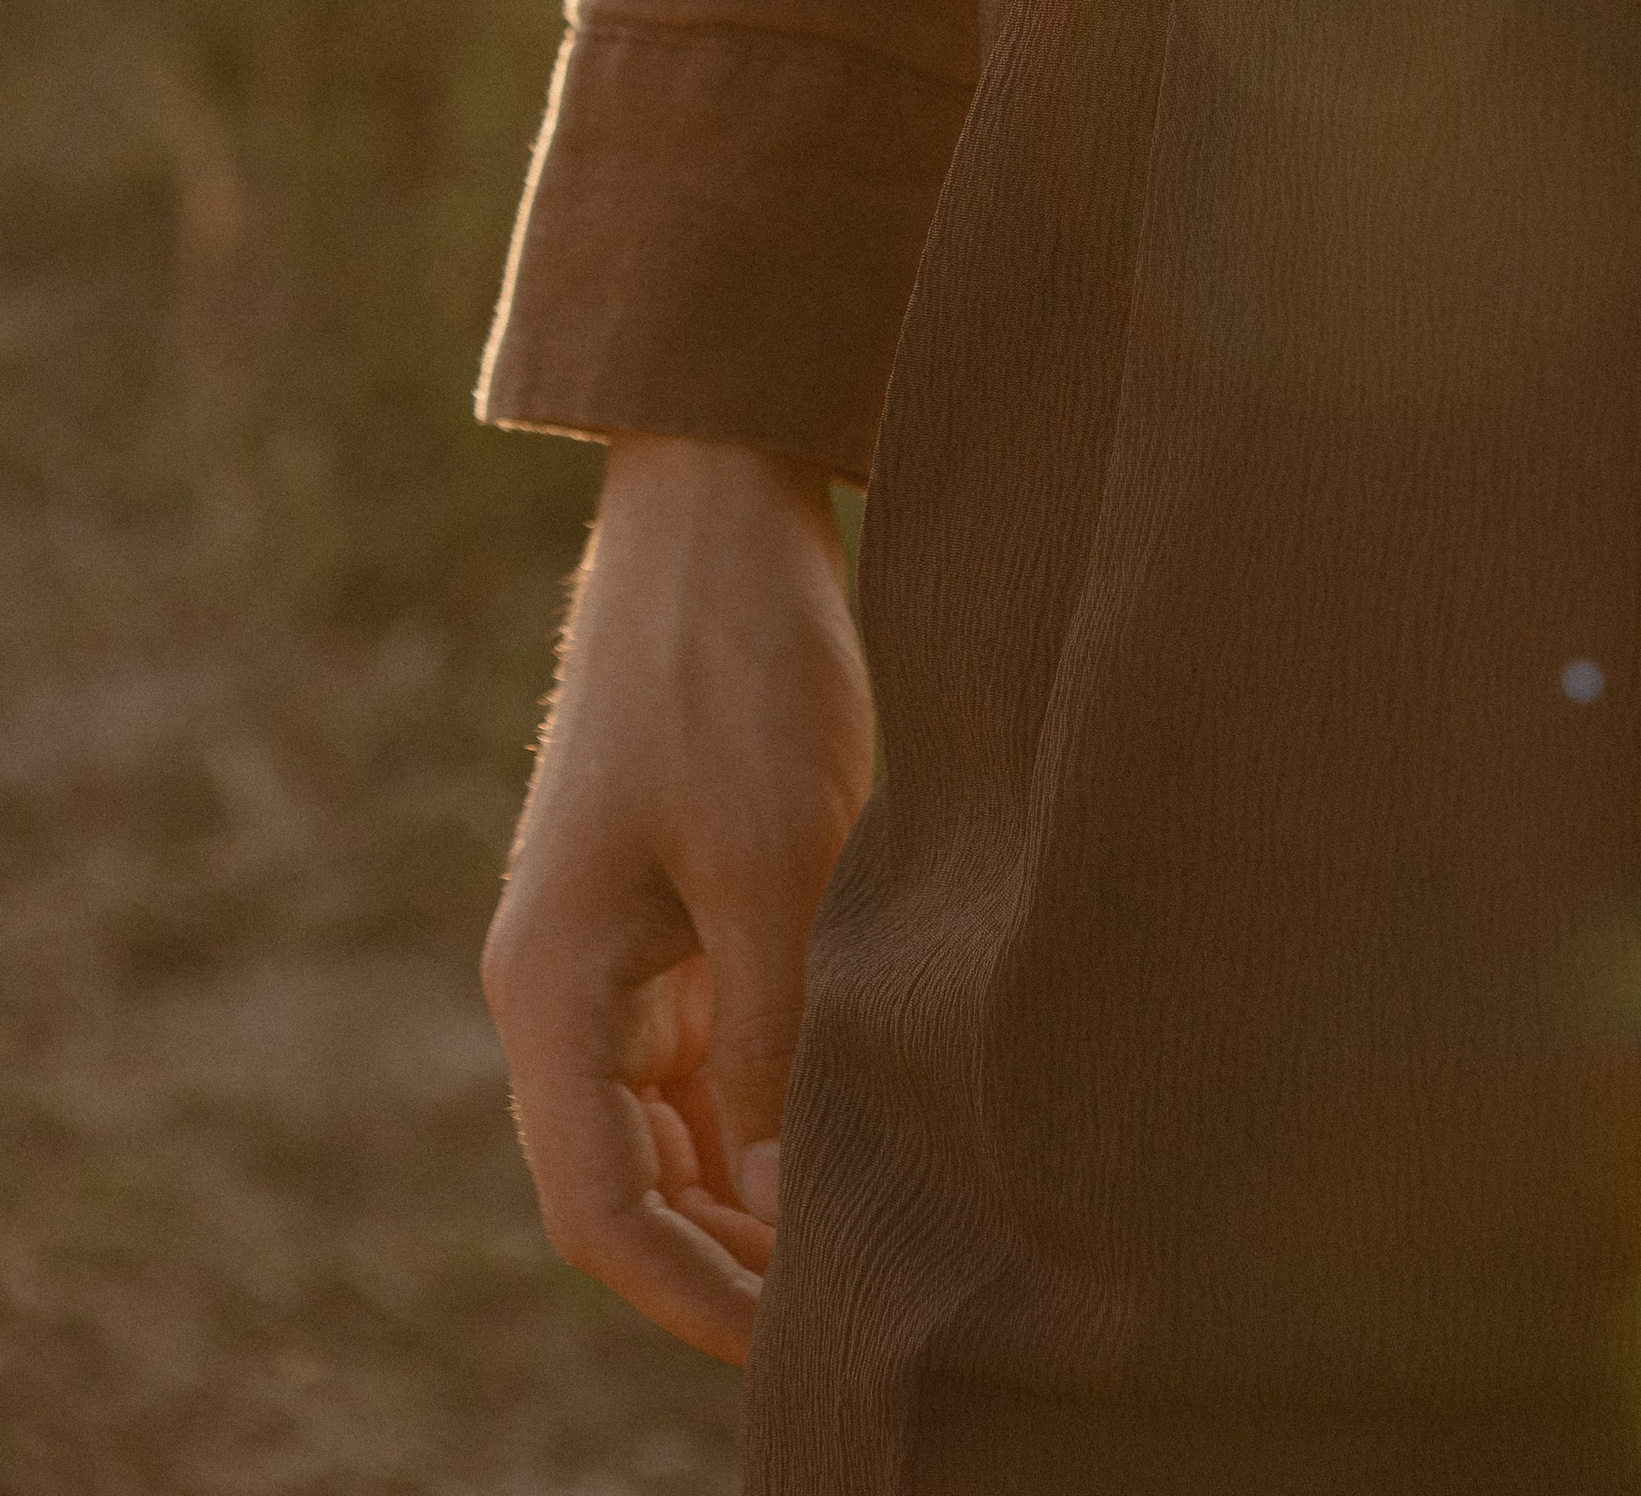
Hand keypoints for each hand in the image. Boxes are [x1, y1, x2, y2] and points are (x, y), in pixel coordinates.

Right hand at [481, 436, 874, 1362]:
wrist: (718, 517)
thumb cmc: (736, 674)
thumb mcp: (771, 859)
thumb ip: (769, 1030)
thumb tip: (774, 1187)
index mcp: (552, 984)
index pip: (599, 1202)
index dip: (689, 1292)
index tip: (789, 1348)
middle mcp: (565, 985)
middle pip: (629, 1180)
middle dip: (725, 1261)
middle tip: (848, 1317)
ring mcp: (616, 949)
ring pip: (672, 1126)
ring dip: (749, 1192)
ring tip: (863, 1249)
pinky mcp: (671, 908)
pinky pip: (705, 1053)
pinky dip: (765, 1110)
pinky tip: (848, 1139)